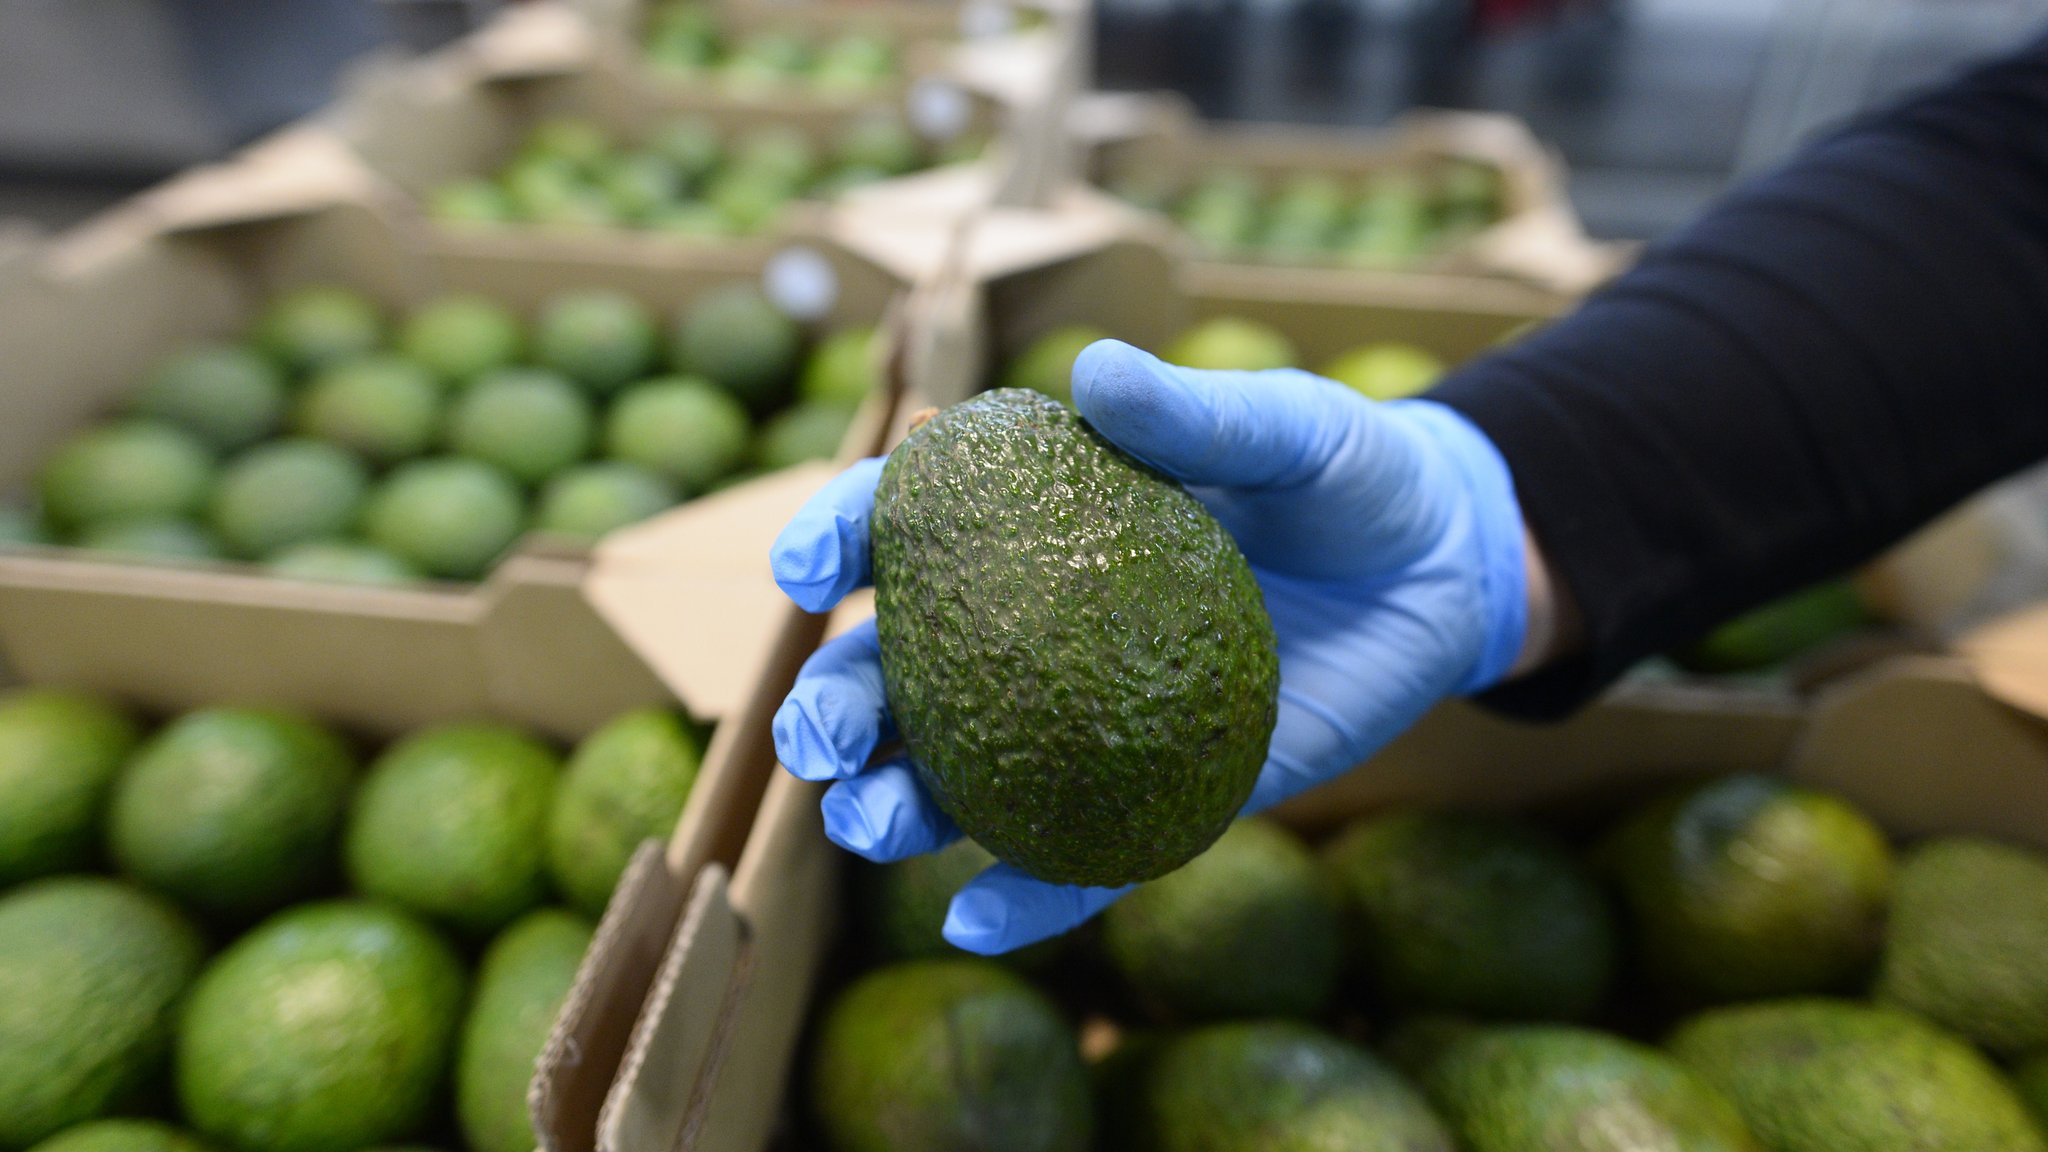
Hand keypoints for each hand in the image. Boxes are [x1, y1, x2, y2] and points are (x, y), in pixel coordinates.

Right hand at [769, 340, 1535, 954]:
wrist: (1441, 568)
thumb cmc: (1347, 476)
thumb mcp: (1285, 430)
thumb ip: (1195, 413)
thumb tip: (1095, 376)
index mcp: (1039, 521)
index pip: (911, 528)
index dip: (840, 541)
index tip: (806, 569)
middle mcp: (1041, 627)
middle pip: (902, 672)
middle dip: (835, 705)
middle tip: (817, 736)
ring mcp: (1092, 718)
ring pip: (964, 776)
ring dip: (897, 805)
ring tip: (864, 822)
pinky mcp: (1168, 794)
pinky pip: (1084, 859)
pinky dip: (1025, 896)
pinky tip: (974, 921)